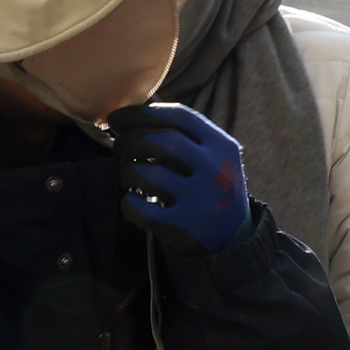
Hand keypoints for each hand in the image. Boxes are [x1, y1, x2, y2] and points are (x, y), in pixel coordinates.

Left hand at [108, 103, 251, 254]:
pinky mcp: (182, 226)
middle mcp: (214, 169)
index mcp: (221, 145)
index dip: (142, 113)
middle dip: (130, 140)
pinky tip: (131, 200)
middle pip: (162, 140)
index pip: (179, 116)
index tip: (119, 118)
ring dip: (127, 171)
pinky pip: (141, 209)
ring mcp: (199, 199)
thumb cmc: (211, 186)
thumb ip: (185, 135)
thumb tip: (137, 112)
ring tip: (126, 174)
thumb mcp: (214, 156)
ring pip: (148, 174)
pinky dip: (128, 202)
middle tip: (118, 145)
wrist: (232, 237)